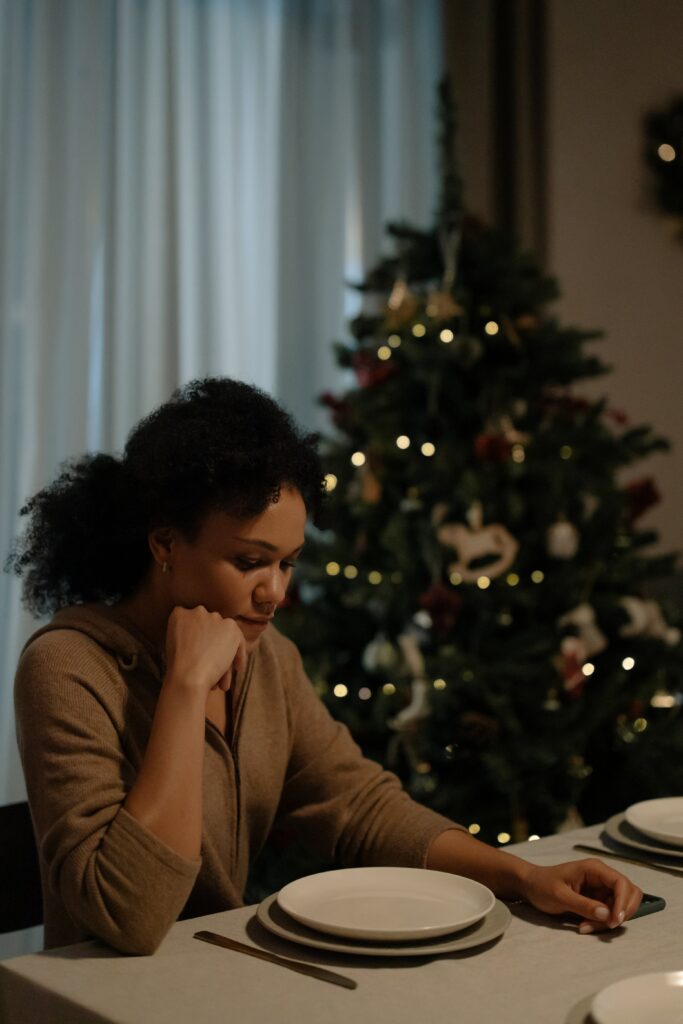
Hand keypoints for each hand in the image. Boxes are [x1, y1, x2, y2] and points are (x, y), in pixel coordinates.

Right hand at [164, 605, 247, 696]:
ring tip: (222, 674)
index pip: (192, 622)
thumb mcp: (173, 645)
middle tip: (212, 663)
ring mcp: (215, 617)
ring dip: (225, 653)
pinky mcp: (230, 626)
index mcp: (179, 614)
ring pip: (224, 636)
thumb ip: (186, 636)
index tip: (198, 650)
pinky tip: (237, 668)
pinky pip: (239, 640)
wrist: (189, 675)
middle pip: (210, 627)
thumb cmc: (179, 668)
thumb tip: (201, 641)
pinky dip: (239, 655)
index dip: (197, 637)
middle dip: (212, 644)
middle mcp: (197, 611)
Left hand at [520, 857, 642, 932]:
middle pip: (629, 893)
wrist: (531, 887)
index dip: (623, 902)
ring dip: (610, 920)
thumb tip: (608, 914)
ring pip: (621, 906)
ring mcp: (602, 889)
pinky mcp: (599, 900)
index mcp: (594, 869)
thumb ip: (583, 905)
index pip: (621, 883)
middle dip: (621, 912)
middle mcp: (602, 877)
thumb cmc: (542, 886)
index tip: (615, 920)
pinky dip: (602, 923)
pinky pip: (610, 914)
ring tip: (587, 927)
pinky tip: (584, 926)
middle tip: (605, 925)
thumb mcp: (560, 896)